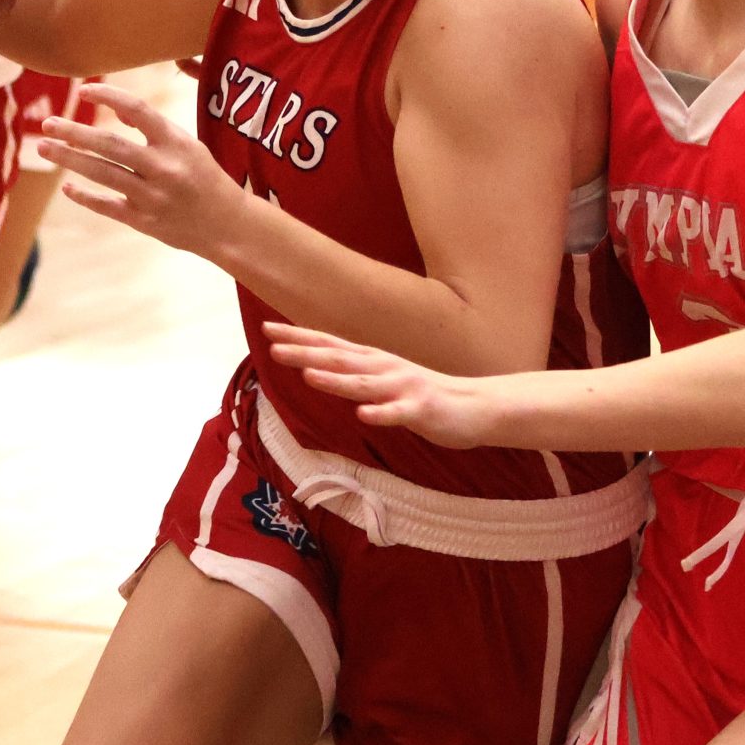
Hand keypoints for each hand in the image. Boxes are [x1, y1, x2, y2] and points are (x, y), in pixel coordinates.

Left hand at [39, 82, 241, 256]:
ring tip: (43, 147)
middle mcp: (163, 168)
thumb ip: (153, 129)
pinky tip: (67, 186)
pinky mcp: (144, 222)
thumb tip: (117, 108)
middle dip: (74, 132)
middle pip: (110, 144)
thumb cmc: (205, 178)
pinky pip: (107, 206)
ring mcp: (152, 197)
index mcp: (177, 143)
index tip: (84, 89)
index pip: (139, 110)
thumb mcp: (188, 146)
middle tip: (47, 123)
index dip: (109, 97)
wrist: (228, 226)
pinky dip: (84, 196)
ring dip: (69, 159)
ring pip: (102, 173)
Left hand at [262, 321, 497, 446]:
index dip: (299, 338)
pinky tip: (364, 415)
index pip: (330, 346)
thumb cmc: (424, 394)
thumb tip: (316, 366)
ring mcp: (404, 388)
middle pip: (340, 360)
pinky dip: (381, 413)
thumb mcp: (384, 378)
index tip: (268, 330)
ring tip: (308, 376)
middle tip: (274, 347)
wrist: (476, 405)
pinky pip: (399, 413)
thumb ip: (354, 373)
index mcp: (374, 361)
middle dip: (307, 354)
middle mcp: (385, 369)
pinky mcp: (422, 410)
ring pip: (365, 385)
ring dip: (336, 381)